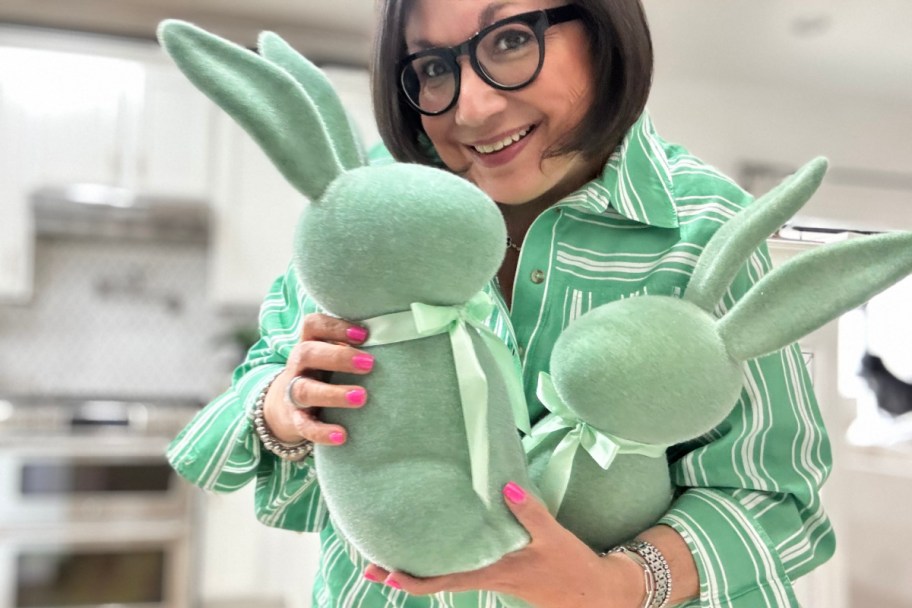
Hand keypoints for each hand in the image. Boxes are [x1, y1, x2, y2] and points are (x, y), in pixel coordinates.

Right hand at [263, 313, 372, 444]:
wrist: (288, 407)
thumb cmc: (325, 373)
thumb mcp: (333, 355)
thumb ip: (355, 347)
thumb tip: (397, 340)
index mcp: (309, 343)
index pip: (313, 325)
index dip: (335, 327)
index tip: (364, 334)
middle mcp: (299, 365)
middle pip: (307, 353)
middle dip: (339, 357)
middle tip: (369, 364)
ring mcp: (293, 392)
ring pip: (305, 390)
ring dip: (333, 394)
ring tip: (361, 397)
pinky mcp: (295, 419)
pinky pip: (304, 425)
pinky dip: (322, 432)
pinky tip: (342, 436)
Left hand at [363, 483, 646, 607]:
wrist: (594, 596)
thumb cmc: (572, 569)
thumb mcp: (554, 537)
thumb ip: (530, 511)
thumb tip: (503, 486)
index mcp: (495, 571)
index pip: (446, 581)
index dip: (414, 581)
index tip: (386, 573)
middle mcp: (488, 576)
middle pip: (437, 580)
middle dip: (403, 575)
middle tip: (370, 564)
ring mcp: (493, 576)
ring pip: (448, 574)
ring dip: (420, 567)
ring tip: (393, 551)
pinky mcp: (501, 573)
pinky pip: (464, 568)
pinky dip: (444, 560)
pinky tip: (438, 543)